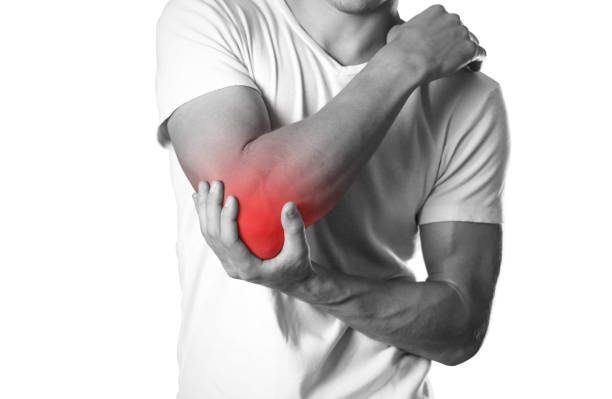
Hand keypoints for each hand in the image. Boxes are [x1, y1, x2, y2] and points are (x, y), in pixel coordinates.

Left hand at [192, 180, 313, 290]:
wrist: (292, 282)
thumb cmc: (298, 266)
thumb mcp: (300, 250)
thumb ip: (294, 230)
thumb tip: (289, 205)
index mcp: (248, 268)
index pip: (230, 243)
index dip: (227, 220)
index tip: (232, 197)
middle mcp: (233, 267)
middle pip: (214, 236)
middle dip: (211, 208)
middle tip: (216, 184)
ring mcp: (228, 262)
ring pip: (208, 235)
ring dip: (204, 209)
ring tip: (203, 186)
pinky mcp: (227, 256)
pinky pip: (211, 235)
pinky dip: (205, 216)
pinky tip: (199, 199)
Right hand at [385, 4, 485, 80]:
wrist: (406, 62)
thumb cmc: (398, 49)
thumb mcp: (397, 31)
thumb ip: (406, 29)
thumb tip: (402, 33)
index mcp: (437, 11)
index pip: (447, 21)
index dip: (445, 34)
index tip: (441, 44)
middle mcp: (453, 19)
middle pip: (460, 30)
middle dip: (456, 42)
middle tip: (449, 56)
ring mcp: (463, 33)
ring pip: (472, 41)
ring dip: (466, 52)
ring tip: (463, 65)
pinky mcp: (469, 49)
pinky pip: (481, 54)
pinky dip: (478, 61)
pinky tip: (474, 68)